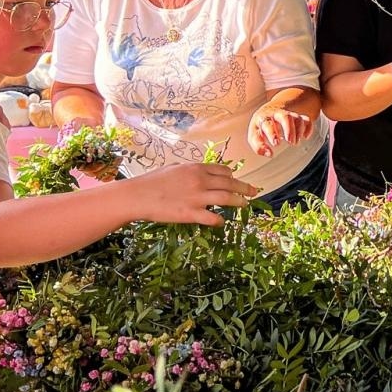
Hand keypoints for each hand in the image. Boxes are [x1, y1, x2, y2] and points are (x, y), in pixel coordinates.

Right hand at [126, 162, 258, 222]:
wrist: (137, 196)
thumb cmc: (152, 181)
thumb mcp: (174, 169)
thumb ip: (190, 171)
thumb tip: (201, 172)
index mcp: (196, 168)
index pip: (223, 171)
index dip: (232, 176)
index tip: (236, 180)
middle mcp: (200, 181)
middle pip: (230, 184)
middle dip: (244, 188)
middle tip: (254, 192)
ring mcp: (197, 198)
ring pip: (227, 199)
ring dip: (239, 202)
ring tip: (245, 205)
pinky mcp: (190, 214)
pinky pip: (212, 218)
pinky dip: (220, 221)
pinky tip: (222, 222)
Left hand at [247, 103, 314, 155]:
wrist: (270, 110)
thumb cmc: (261, 126)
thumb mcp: (254, 135)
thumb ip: (258, 146)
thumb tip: (269, 154)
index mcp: (263, 118)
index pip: (267, 124)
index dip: (272, 134)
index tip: (276, 144)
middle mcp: (276, 114)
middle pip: (285, 117)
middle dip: (289, 129)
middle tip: (289, 141)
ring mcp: (288, 114)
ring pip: (296, 118)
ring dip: (298, 131)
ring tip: (295, 142)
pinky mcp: (297, 117)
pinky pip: (306, 120)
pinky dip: (308, 128)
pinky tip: (305, 136)